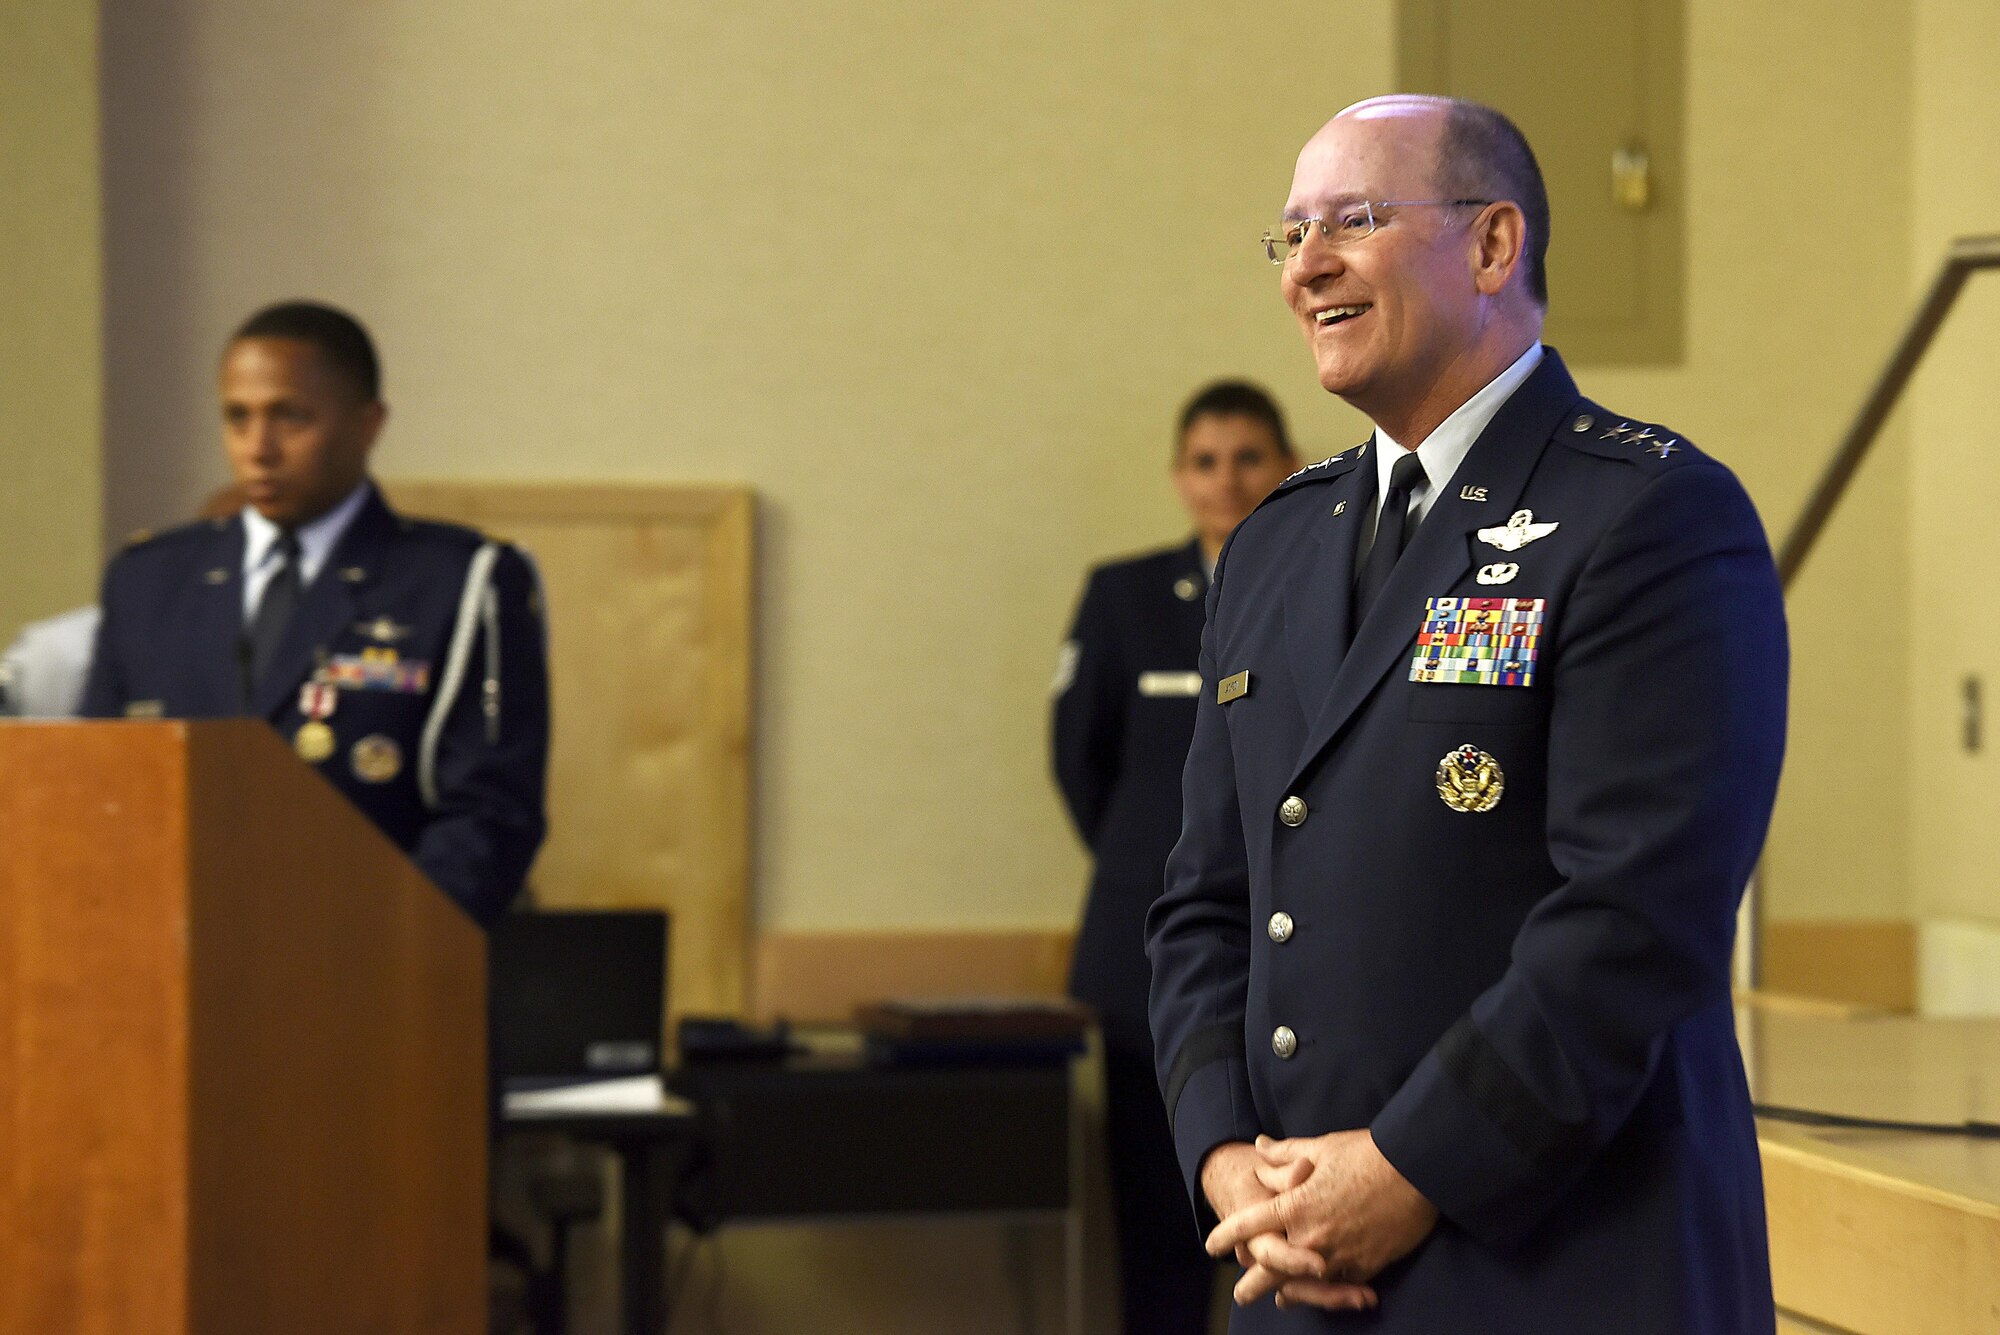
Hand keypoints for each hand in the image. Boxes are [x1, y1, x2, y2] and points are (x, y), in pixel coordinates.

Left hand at [1205, 1129, 1436, 1309]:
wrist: (1417, 1171)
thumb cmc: (1367, 1154)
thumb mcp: (1321, 1147)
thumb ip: (1285, 1154)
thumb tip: (1260, 1148)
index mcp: (1295, 1205)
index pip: (1249, 1225)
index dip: (1227, 1236)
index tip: (1212, 1245)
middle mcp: (1310, 1237)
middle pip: (1270, 1269)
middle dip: (1252, 1285)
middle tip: (1241, 1295)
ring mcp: (1337, 1257)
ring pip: (1303, 1286)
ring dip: (1288, 1293)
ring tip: (1278, 1299)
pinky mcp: (1364, 1268)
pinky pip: (1336, 1287)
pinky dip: (1323, 1291)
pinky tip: (1317, 1293)